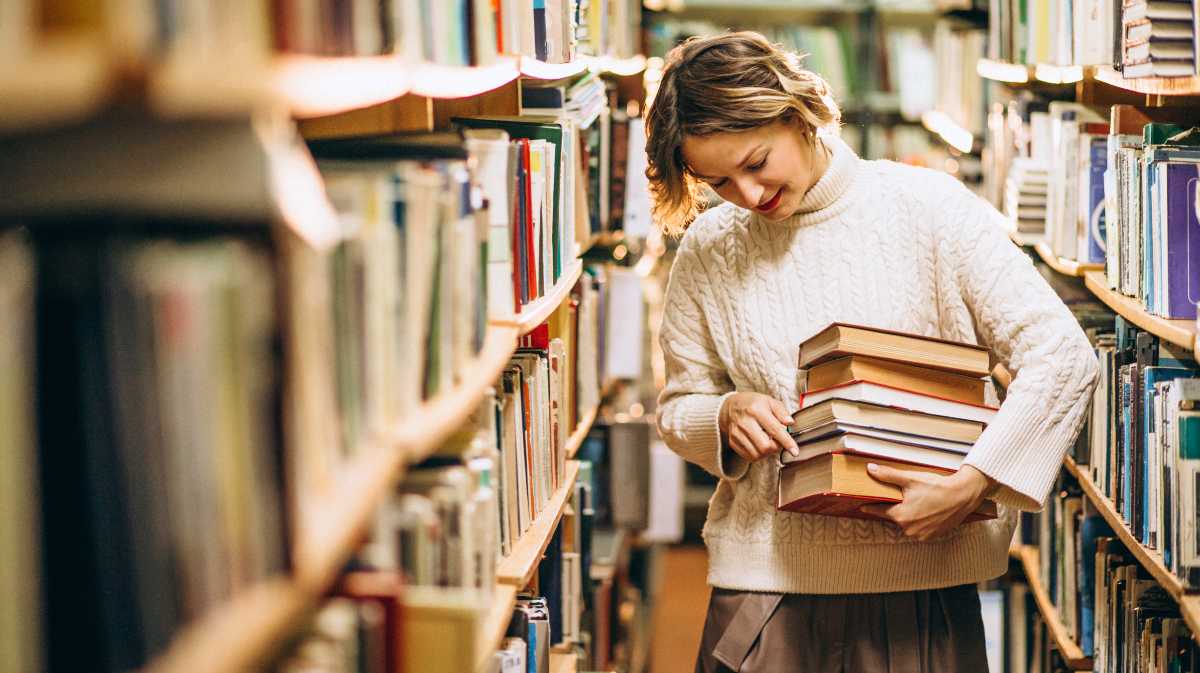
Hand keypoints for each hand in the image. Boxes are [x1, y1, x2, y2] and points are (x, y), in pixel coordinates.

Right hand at [718, 392, 796, 461]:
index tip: (795, 451)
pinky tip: (759, 444)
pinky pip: (749, 456)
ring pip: (757, 454)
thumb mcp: (769, 401)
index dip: (787, 442)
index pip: (775, 430)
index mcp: (756, 410)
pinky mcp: (732, 442)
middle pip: (765, 446)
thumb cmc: (753, 404)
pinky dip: (758, 454)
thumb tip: (790, 423)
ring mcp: (737, 433)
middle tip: (778, 441)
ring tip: (768, 441)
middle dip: (776, 447)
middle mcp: (745, 422)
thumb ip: (782, 412)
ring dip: (767, 452)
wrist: (731, 406)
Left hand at [860, 464, 994, 540]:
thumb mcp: (910, 479)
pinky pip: (919, 529)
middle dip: (896, 507)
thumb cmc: (937, 487)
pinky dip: (920, 521)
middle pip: (895, 517)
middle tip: (904, 498)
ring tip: (919, 503)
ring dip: (909, 515)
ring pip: (907, 523)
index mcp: (901, 516)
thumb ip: (888, 475)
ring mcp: (921, 535)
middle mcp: (909, 529)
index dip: (871, 507)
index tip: (863, 507)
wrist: (963, 495)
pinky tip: (926, 510)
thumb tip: (870, 469)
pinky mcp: (932, 536)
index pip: (879, 511)